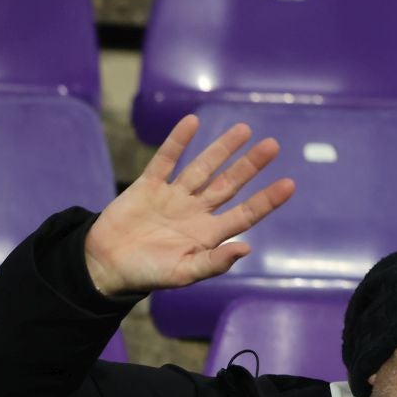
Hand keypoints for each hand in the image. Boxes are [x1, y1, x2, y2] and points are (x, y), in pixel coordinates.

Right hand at [83, 115, 295, 296]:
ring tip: (244, 129)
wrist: (106, 265)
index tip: (290, 184)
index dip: (267, 200)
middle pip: (229, 184)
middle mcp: (196, 211)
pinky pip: (166, 159)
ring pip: (203, 167)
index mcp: (209, 234)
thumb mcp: (184, 274)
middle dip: (250, 165)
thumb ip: (215, 263)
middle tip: (273, 145)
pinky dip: (178, 141)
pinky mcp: (148, 185)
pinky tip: (193, 122)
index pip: (246, 213)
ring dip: (222, 148)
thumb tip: (247, 249)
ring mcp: (174, 196)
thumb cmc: (148, 274)